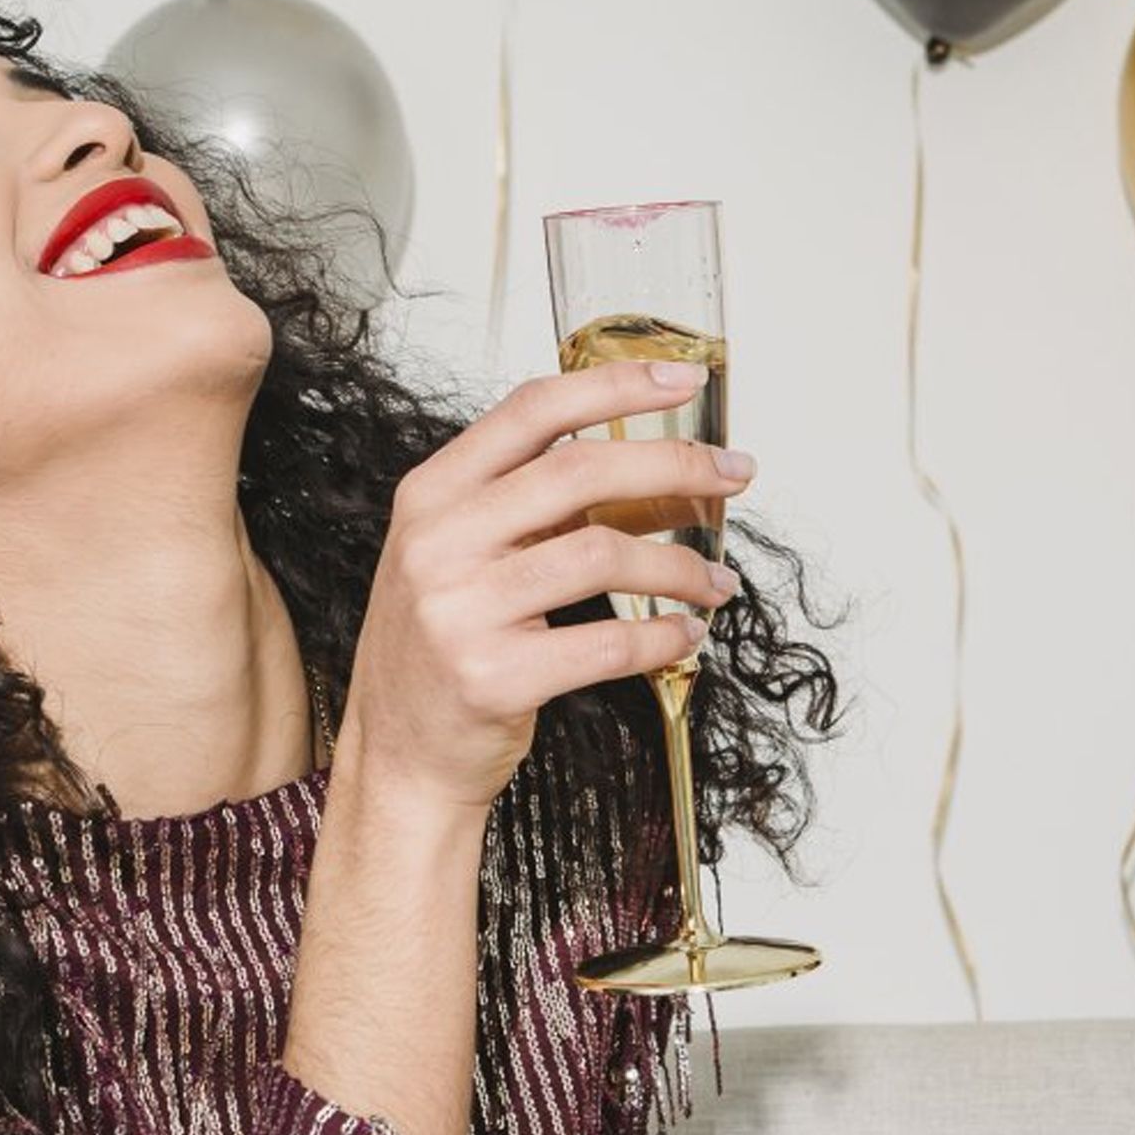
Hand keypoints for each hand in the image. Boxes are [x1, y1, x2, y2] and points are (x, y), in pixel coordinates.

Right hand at [336, 362, 757, 813]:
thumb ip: (528, 507)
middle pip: (579, 471)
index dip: (615, 385)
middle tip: (732, 475)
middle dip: (675, 466)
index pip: (533, 410)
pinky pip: (606, 644)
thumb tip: (651, 469)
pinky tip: (686, 635)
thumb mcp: (458, 555)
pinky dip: (662, 638)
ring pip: (603, 556)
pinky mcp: (493, 677)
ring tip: (716, 580)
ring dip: (680, 567)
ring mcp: (460, 610)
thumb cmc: (439, 650)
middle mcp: (438, 542)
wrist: (401, 756)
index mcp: (431, 494)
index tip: (682, 378)